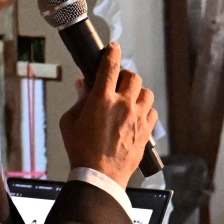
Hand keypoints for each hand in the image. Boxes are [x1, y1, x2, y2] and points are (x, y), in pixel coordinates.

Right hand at [60, 43, 157, 185]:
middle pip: (133, 76)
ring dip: (138, 93)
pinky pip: (153, 112)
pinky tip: (137, 116)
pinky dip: (146, 110)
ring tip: (129, 100)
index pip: (110, 67)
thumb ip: (79, 100)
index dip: (112, 53)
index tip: (114, 48)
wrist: (99, 176)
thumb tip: (83, 85)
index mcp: (102, 99)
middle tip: (118, 83)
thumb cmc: (81, 151)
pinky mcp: (146, 131)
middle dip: (125, 76)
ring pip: (147, 93)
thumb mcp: (70, 121)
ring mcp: (137, 118)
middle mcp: (123, 105)